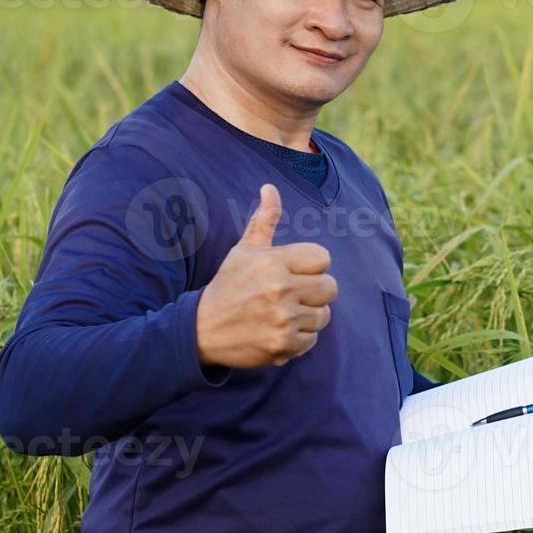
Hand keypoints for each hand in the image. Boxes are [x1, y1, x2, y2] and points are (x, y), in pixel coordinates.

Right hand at [194, 183, 336, 368]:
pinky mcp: (283, 344)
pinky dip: (298, 339)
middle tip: (291, 295)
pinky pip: (312, 340)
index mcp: (274, 262)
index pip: (323, 258)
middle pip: (331, 287)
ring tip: (282, 313)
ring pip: (323, 316)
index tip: (293, 272)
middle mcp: (280, 289)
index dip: (311, 266)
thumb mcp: (244, 250)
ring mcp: (283, 319)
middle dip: (314, 291)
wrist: (202, 330)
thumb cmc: (229, 285)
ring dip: (307, 316)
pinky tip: (277, 331)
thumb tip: (270, 187)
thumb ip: (264, 220)